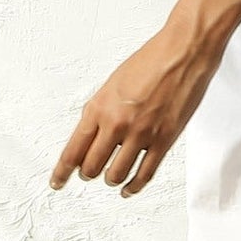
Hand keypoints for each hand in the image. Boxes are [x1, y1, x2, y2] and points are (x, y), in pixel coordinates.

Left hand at [51, 15, 226, 197]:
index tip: (57, 182)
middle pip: (91, 167)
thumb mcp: (112, 83)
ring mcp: (141, 134)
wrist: (184, 52)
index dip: (62, 172)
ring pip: (115, 175)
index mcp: (99, 107)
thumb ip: (101, 111)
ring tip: (111, 177)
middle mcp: (117, 124)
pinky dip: (133, 187)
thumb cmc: (150, 60)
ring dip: (110, 179)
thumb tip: (92, 134)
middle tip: (88, 173)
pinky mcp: (164, 141)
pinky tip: (129, 189)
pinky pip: (144, 174)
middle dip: (87, 173)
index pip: (73, 151)